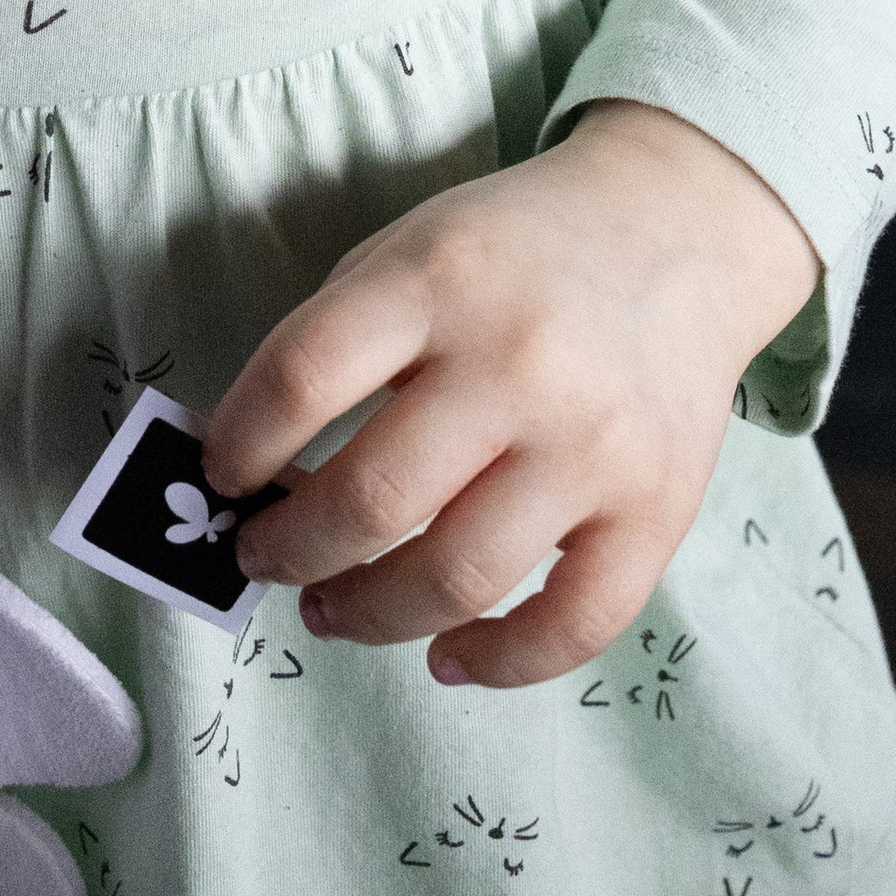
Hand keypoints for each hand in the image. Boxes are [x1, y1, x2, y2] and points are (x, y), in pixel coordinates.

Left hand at [201, 101, 820, 687]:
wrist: (674, 232)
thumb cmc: (513, 252)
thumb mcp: (411, 249)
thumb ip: (338, 341)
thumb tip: (255, 468)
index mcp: (439, 281)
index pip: (305, 377)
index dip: (241, 443)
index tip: (220, 479)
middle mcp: (517, 363)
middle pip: (374, 498)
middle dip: (293, 550)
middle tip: (264, 559)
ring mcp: (592, 445)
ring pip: (458, 576)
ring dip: (371, 614)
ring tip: (332, 608)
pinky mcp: (657, 512)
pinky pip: (572, 625)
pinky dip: (498, 663)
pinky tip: (446, 656)